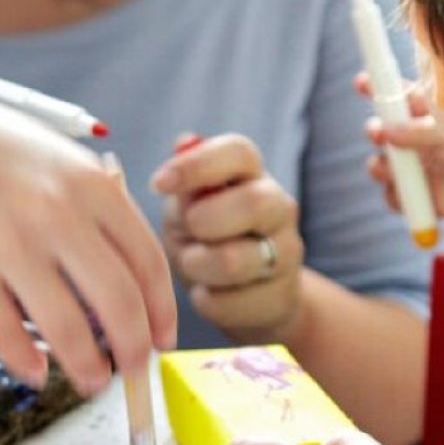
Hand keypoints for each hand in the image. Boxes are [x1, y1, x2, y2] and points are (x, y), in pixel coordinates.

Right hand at [0, 60, 175, 394]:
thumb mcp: (66, 164)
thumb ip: (102, 214)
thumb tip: (132, 288)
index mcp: (92, 187)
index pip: (147, 263)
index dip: (162, 313)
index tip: (162, 342)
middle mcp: (57, 215)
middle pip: (118, 302)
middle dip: (133, 351)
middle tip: (134, 374)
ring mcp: (8, 244)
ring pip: (66, 327)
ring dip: (86, 367)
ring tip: (92, 382)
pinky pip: (5, 332)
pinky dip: (27, 362)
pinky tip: (38, 374)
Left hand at [149, 133, 304, 340]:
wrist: (247, 293)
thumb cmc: (209, 237)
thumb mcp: (190, 205)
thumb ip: (188, 182)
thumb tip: (183, 142)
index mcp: (252, 174)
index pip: (237, 153)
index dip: (196, 165)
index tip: (159, 183)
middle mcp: (278, 207)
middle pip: (251, 205)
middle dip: (204, 221)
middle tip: (189, 230)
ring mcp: (285, 252)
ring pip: (234, 261)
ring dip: (198, 265)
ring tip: (193, 264)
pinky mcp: (280, 295)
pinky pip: (228, 301)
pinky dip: (205, 299)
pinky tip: (209, 292)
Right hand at [356, 74, 443, 226]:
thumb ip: (417, 129)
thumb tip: (385, 130)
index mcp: (430, 116)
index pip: (400, 97)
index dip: (379, 88)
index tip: (361, 81)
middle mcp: (420, 141)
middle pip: (384, 131)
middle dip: (374, 130)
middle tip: (376, 132)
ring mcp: (418, 168)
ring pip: (383, 165)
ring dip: (380, 166)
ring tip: (387, 167)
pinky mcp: (419, 196)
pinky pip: (394, 196)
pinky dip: (395, 196)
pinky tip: (407, 192)